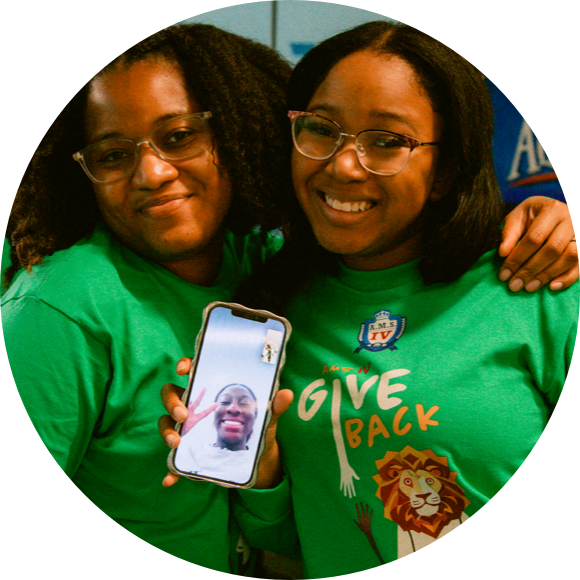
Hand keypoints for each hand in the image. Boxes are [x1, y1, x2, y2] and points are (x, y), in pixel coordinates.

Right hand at [158, 357, 292, 488]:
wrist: (256, 460)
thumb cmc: (256, 429)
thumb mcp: (266, 419)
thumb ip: (274, 407)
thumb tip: (286, 394)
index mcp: (210, 392)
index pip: (193, 372)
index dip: (186, 365)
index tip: (184, 369)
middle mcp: (193, 407)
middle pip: (172, 394)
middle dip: (172, 402)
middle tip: (183, 414)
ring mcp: (186, 429)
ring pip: (166, 423)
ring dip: (167, 431)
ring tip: (176, 442)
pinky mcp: (187, 452)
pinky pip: (172, 461)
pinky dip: (170, 470)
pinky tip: (170, 479)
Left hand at [499, 197, 579, 291]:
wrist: (549, 210)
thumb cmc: (530, 216)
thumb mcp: (516, 217)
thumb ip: (509, 233)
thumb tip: (503, 253)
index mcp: (551, 209)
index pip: (535, 237)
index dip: (518, 257)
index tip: (504, 274)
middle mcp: (570, 221)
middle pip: (553, 249)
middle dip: (531, 269)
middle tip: (514, 285)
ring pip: (570, 257)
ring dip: (547, 275)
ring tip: (528, 287)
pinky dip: (567, 278)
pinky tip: (551, 287)